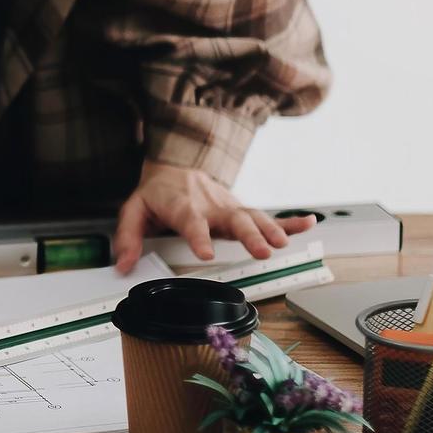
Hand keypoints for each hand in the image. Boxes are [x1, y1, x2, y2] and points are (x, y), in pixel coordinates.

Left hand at [111, 163, 316, 271]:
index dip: (199, 237)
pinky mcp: (241, 211)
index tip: (206, 254)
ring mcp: (229, 207)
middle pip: (232, 219)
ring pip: (252, 218)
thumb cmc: (157, 194)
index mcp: (183, 205)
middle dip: (248, 235)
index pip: (191, 221)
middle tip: (262, 251)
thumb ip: (128, 237)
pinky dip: (289, 221)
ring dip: (270, 230)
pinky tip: (309, 224)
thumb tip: (123, 265)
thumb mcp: (134, 210)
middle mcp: (211, 205)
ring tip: (284, 244)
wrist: (174, 167)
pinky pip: (267, 216)